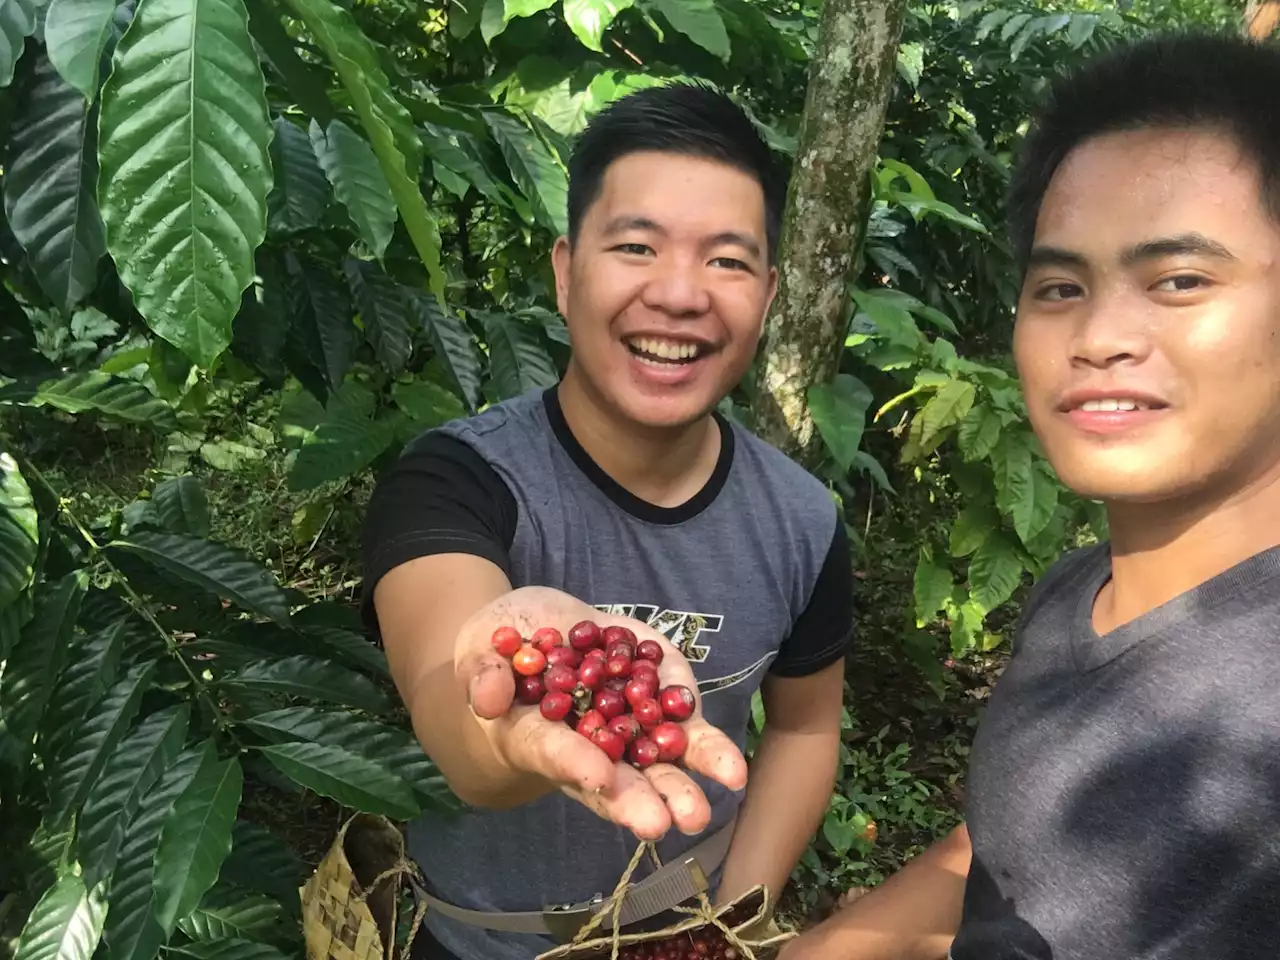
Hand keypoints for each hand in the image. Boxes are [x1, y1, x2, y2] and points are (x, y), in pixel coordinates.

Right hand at [456, 586, 748, 840]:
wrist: (541, 628)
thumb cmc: (501, 646)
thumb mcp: (481, 647)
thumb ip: (483, 672)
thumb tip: (487, 698)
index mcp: (536, 737)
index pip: (554, 753)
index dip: (574, 762)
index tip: (597, 775)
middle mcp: (586, 745)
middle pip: (614, 781)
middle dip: (639, 801)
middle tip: (661, 822)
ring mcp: (626, 725)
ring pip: (658, 763)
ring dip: (686, 783)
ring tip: (711, 802)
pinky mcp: (658, 696)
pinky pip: (683, 723)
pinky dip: (706, 745)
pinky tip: (729, 765)